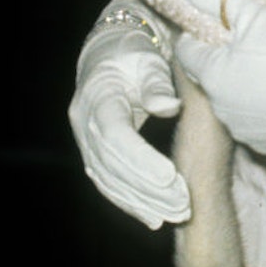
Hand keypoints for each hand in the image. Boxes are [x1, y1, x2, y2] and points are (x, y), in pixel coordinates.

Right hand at [69, 26, 190, 229]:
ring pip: (109, 180)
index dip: (141, 159)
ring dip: (140, 202)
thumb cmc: (134, 51)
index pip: (116, 136)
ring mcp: (86, 140)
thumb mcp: (147, 58)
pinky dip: (130, 201)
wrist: (111, 49)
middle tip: (181, 204)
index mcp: (97, 95)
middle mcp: (84, 122)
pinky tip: (154, 216)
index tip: (170, 176)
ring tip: (173, 214)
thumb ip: (156, 83)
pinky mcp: (94, 152)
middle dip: (146, 189)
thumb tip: (169, 106)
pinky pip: (109, 183)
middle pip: (112, 165)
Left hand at [176, 0, 265, 157]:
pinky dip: (264, 107)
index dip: (196, 35)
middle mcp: (220, 108)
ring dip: (242, 85)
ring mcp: (243, 131)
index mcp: (211, 76)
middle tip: (245, 41)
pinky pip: (257, 121)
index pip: (187, 52)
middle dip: (221, 59)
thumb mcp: (252, 16)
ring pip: (233, 101)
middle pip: (210, 77)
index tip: (210, 23)